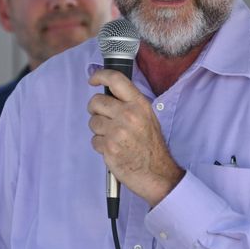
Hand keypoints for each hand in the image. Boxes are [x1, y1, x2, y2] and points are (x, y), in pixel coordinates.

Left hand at [88, 69, 184, 206]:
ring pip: (92, 122)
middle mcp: (128, 115)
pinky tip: (114, 149)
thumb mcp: (147, 116)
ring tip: (113, 137)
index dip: (100, 76)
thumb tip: (109, 93)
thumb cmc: (151, 145)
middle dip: (95, 109)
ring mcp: (118, 131)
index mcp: (139, 104)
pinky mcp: (109, 147)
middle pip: (96, 101)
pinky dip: (101, 145)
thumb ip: (129, 103)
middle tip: (104, 117)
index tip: (92, 80)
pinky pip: (94, 140)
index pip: (116, 80)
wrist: (156, 172)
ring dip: (99, 130)